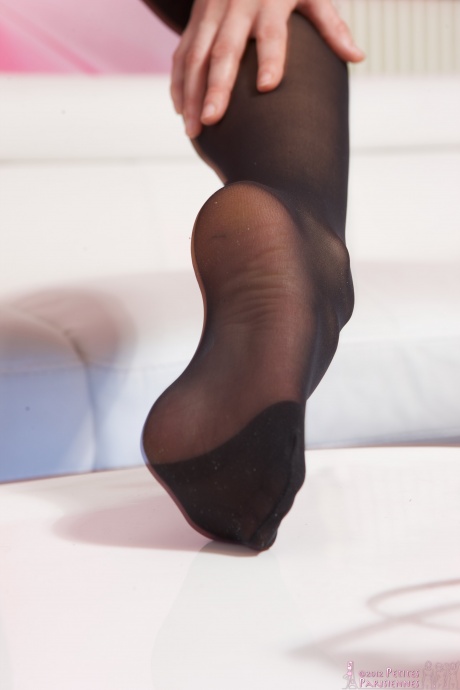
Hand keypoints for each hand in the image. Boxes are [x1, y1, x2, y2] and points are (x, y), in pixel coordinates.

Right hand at [171, 0, 365, 137]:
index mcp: (270, 0)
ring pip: (194, 56)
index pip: (272, 33)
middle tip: (212, 120)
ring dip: (190, 94)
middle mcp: (235, 6)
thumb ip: (332, 24)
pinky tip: (180, 112)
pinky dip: (178, 84)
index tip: (267, 87)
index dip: (270, 58)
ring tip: (192, 130)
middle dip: (216, 86)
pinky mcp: (194, 21)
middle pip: (224, 50)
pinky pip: (181, 54)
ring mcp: (210, 13)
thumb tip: (357, 57)